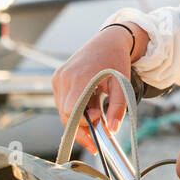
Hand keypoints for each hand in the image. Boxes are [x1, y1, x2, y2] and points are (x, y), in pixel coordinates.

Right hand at [51, 28, 132, 154]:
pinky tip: (88, 110)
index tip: (97, 130)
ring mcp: (59, 78)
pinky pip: (62, 102)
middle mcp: (65, 78)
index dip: (82, 124)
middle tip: (97, 138)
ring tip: (97, 120)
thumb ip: (118, 108)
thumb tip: (112, 130)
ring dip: (78, 119)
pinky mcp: (57, 79)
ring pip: (63, 110)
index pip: (72, 111)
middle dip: (81, 128)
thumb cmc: (115, 61)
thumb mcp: (122, 85)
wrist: (108, 41)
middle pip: (66, 114)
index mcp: (80, 78)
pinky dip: (74, 110)